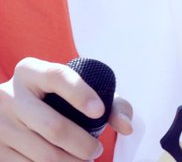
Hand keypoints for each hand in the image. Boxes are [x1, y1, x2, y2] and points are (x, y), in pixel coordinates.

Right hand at [0, 57, 132, 161]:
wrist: (9, 110)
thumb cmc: (54, 100)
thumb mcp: (78, 91)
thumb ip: (111, 103)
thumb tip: (127, 126)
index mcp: (31, 72)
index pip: (58, 77)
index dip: (81, 94)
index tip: (100, 113)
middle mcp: (9, 95)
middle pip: (53, 126)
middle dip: (83, 145)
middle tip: (97, 150)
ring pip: (43, 153)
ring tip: (84, 161)